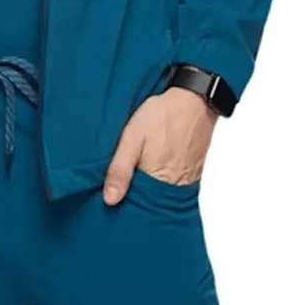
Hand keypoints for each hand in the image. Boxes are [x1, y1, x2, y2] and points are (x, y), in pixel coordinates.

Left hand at [103, 86, 217, 204]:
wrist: (194, 100)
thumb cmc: (162, 115)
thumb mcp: (132, 136)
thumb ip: (120, 169)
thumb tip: (110, 200)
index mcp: (156, 179)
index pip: (136, 203)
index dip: (124, 197)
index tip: (114, 189)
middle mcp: (174, 186)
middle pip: (151, 201)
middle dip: (137, 192)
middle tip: (130, 171)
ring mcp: (187, 181)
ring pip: (163, 194)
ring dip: (152, 186)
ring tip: (144, 165)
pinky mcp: (195, 174)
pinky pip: (177, 186)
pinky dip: (166, 180)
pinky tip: (159, 164)